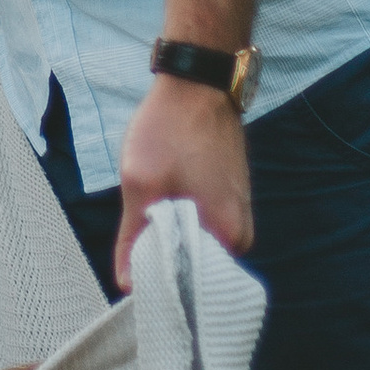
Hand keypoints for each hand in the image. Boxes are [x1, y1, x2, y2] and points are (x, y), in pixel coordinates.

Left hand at [112, 75, 253, 290]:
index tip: (136, 277)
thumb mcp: (141, 185)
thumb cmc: (170, 131)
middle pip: (194, 263)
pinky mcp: (229, 194)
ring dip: (169, 234)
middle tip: (136, 240)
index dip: (160, 282)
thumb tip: (128, 285)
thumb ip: (134, 238)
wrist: (196, 83)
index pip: (193, 283)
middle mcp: (241, 230)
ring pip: (195, 240)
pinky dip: (180, 218)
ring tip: (149, 215)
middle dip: (164, 256)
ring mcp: (238, 210)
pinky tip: (163, 201)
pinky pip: (202, 222)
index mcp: (229, 237)